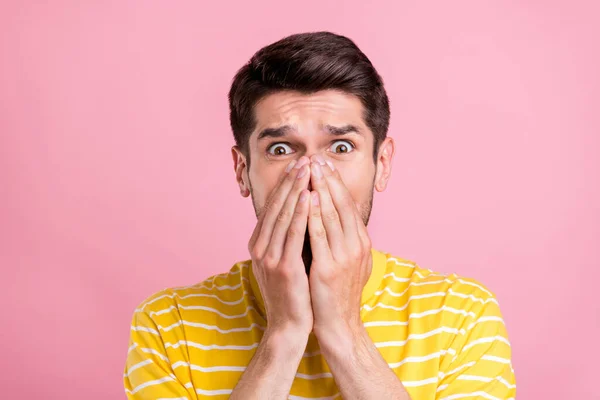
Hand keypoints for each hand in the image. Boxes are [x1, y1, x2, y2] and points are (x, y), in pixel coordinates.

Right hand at [248, 156, 313, 336]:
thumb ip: (285, 238)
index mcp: (259, 243)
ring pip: (284, 215)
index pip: (272, 207)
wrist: (289, 325)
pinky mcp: (283, 267)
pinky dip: (301, 213)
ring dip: (296, 189)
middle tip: (304, 158)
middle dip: (291, 180)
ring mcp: (269, 257)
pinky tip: (309, 197)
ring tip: (307, 169)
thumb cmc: (291, 291)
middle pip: (276, 206)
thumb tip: (298, 213)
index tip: (298, 164)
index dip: (285, 184)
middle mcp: (260, 247)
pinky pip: (293, 234)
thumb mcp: (283, 260)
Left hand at [306, 155, 372, 334]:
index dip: (336, 183)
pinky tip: (305, 199)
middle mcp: (356, 246)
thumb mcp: (348, 261)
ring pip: (331, 214)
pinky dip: (312, 214)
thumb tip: (333, 214)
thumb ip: (343, 238)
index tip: (324, 164)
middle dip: (327, 179)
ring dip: (319, 189)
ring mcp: (344, 256)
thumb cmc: (338, 292)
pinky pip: (318, 235)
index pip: (348, 205)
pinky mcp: (328, 268)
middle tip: (315, 158)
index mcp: (361, 242)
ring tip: (309, 170)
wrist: (339, 325)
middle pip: (341, 204)